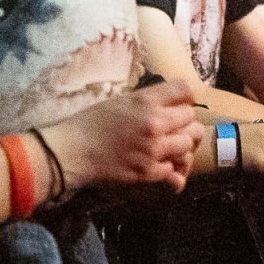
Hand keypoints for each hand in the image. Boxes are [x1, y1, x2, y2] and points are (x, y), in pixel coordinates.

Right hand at [42, 80, 203, 195]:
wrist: (72, 152)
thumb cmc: (90, 123)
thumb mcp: (120, 101)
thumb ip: (147, 100)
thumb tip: (168, 101)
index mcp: (145, 101)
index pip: (186, 90)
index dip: (184, 97)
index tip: (177, 103)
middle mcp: (154, 123)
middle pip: (191, 117)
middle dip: (183, 121)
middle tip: (172, 126)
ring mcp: (154, 149)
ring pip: (188, 143)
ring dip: (180, 144)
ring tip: (168, 146)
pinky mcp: (149, 172)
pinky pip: (175, 170)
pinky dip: (169, 168)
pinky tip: (158, 164)